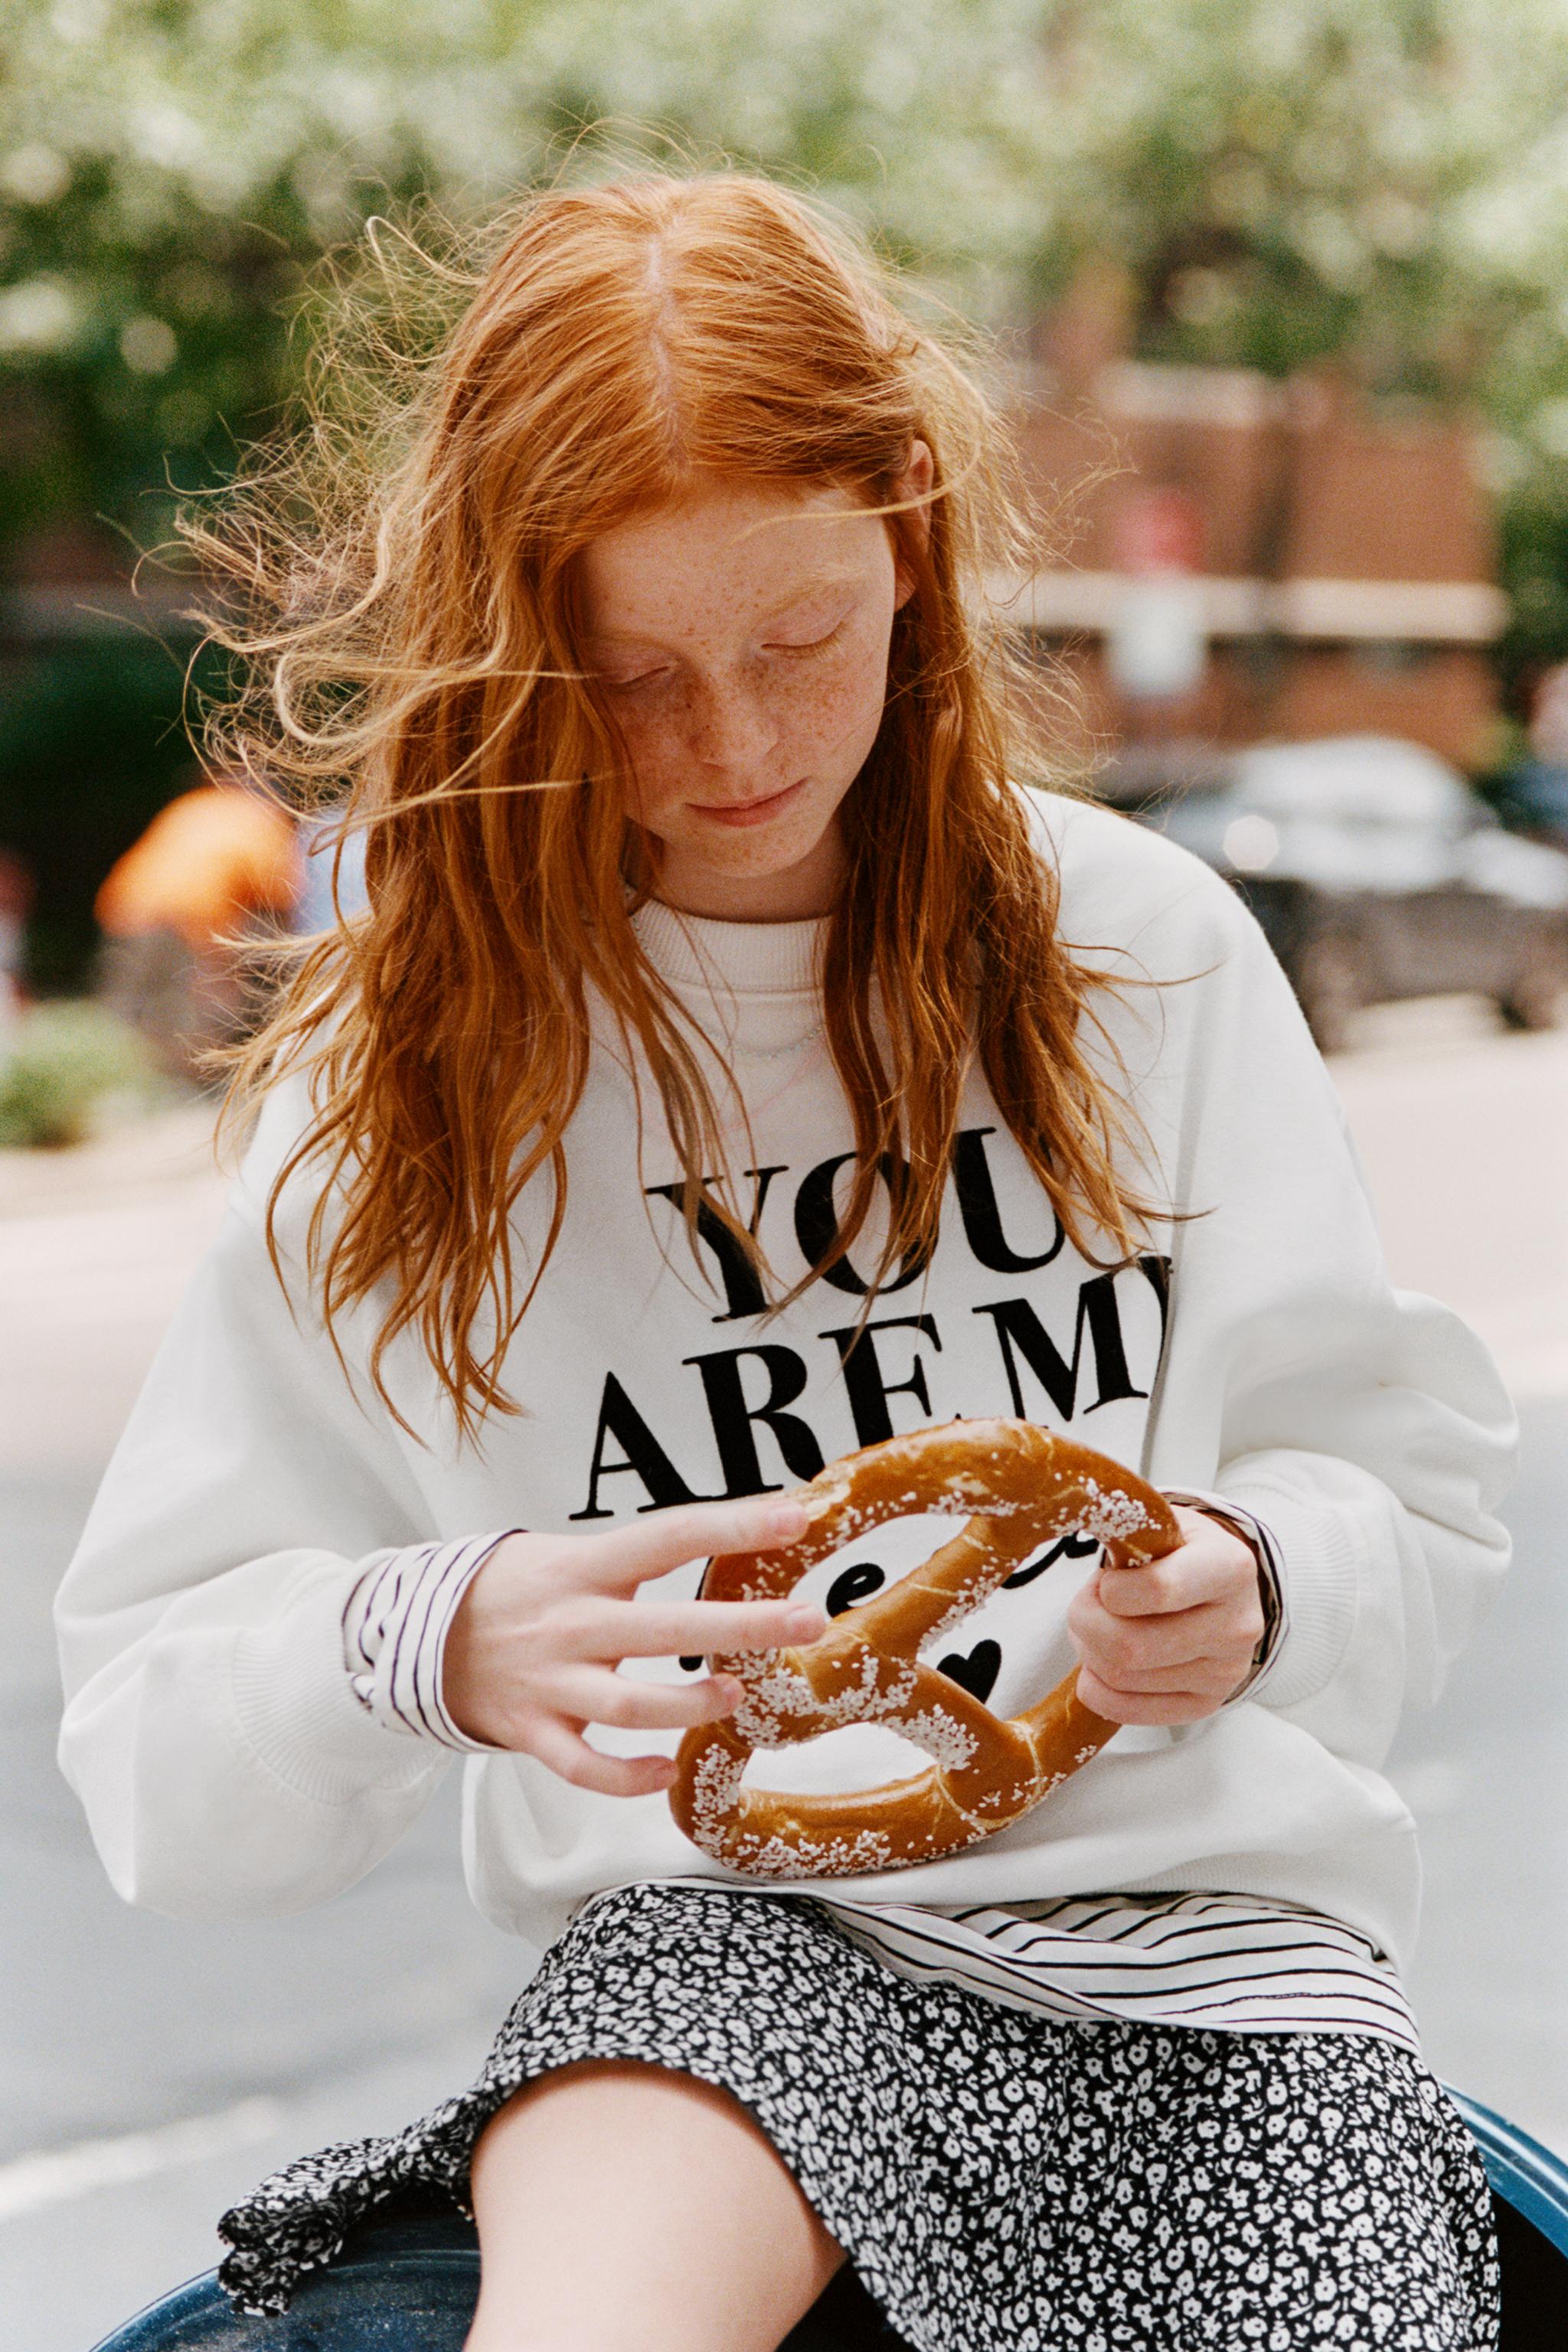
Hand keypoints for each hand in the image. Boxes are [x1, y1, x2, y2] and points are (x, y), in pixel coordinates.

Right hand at [442, 1495, 821, 1794]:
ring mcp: (551, 1682)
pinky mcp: (532, 1731)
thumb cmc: (512, 1589)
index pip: (671, 1536)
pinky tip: (667, 1771)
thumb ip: (632, 1559)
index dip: (735, 1525)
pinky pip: (583, 1767)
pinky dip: (627, 1777)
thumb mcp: (564, 1553)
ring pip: (631, 1704)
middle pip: (668, 1625)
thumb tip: (726, 1542)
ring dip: (691, 1705)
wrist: (416, 1632)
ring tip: (739, 1696)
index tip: (796, 1516)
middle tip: (809, 1620)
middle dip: (744, 1626)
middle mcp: (573, 1623)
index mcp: (585, 1567)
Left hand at [1065, 1504, 1265, 1725]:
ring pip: (1123, 1678)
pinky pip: (1131, 1712)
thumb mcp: (1161, 1523)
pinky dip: (1098, 1690)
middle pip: (1131, 1646)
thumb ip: (1128, 1528)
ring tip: (1100, 1627)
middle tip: (1088, 1606)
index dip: (1111, 1591)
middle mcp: (1237, 1625)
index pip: (1158, 1590)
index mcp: (1231, 1568)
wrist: (1220, 1586)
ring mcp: (1226, 1671)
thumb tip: (1082, 1517)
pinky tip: (1098, 1666)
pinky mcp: (1207, 1703)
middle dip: (1087, 1623)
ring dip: (1091, 1653)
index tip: (1106, 1581)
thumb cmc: (1179, 1551)